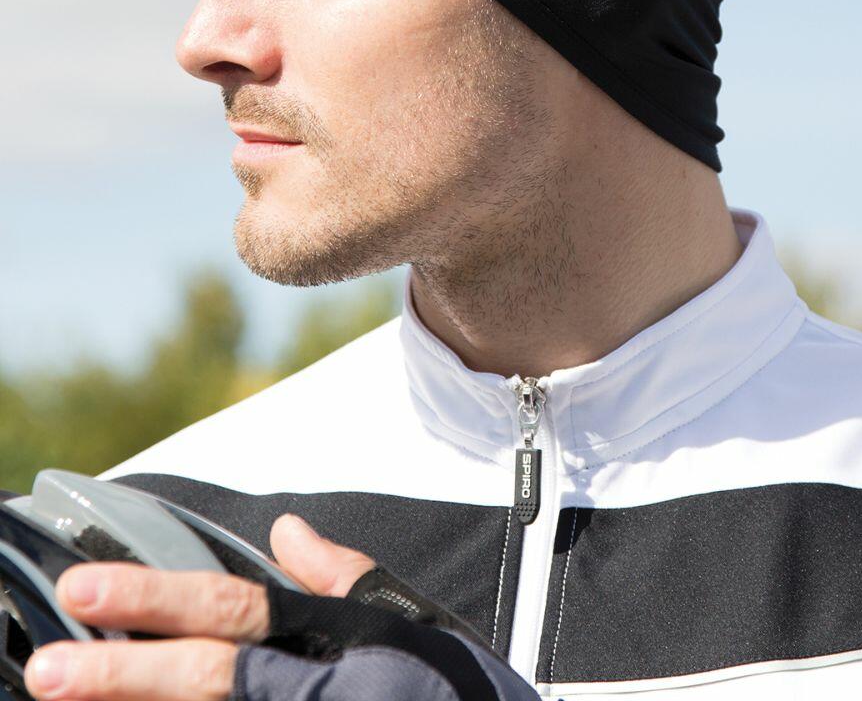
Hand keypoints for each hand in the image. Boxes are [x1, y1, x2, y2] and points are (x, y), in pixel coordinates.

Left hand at [22, 513, 375, 700]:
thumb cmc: (461, 691)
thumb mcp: (408, 620)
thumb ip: (342, 576)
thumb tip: (286, 530)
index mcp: (333, 637)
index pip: (232, 609)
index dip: (157, 598)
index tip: (88, 590)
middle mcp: (311, 688)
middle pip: (204, 677)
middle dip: (122, 672)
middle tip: (47, 669)